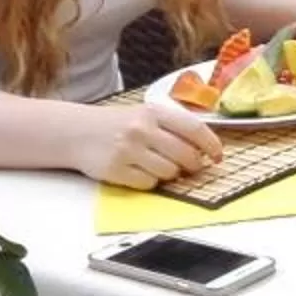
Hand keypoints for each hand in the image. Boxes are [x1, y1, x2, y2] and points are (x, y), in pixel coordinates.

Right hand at [73, 101, 220, 189]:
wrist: (76, 131)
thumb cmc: (118, 124)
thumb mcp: (145, 115)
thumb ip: (173, 127)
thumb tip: (205, 149)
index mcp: (154, 112)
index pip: (194, 129)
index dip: (212, 145)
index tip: (218, 156)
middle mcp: (142, 129)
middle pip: (185, 155)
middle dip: (193, 165)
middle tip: (190, 167)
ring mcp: (128, 150)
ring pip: (169, 172)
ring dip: (170, 174)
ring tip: (158, 165)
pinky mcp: (116, 170)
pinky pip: (148, 184)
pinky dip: (150, 181)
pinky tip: (140, 171)